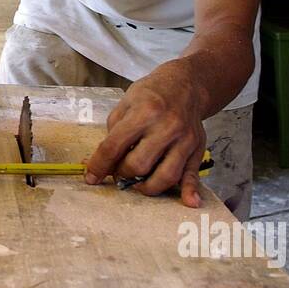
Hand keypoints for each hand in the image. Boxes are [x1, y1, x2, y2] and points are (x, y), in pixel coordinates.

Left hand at [83, 62, 207, 206]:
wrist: (186, 84)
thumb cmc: (151, 94)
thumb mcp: (125, 104)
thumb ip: (113, 134)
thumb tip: (101, 164)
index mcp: (144, 112)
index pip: (114, 146)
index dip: (99, 165)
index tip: (91, 178)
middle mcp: (166, 127)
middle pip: (138, 165)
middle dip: (123, 175)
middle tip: (119, 173)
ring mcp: (184, 140)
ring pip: (165, 176)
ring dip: (147, 187)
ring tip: (138, 183)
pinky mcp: (197, 149)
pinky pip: (193, 174)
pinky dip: (190, 190)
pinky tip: (189, 202)